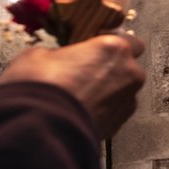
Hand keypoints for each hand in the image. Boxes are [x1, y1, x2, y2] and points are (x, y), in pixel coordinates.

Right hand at [0, 34, 145, 138]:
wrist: (38, 128)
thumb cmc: (39, 88)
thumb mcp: (37, 55)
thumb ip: (59, 53)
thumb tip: (56, 59)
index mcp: (114, 49)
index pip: (130, 40)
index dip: (112, 45)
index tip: (97, 48)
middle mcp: (129, 74)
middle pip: (128, 67)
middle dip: (111, 69)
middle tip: (85, 72)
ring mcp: (127, 101)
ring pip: (123, 90)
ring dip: (107, 91)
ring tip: (79, 95)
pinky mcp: (120, 124)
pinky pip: (115, 110)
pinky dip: (103, 109)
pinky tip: (81, 110)